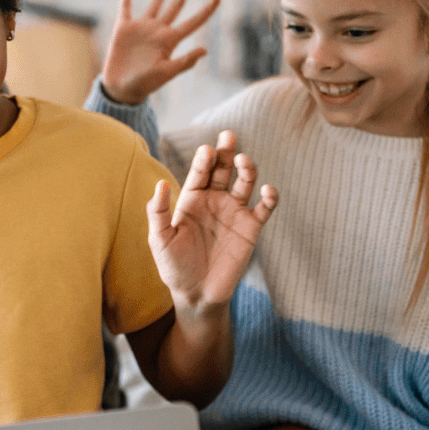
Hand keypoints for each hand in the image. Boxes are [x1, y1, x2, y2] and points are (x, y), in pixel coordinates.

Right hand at [101, 0, 219, 104]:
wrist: (121, 88)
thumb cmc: (144, 84)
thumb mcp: (165, 74)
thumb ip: (184, 62)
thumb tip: (205, 50)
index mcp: (170, 40)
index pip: (192, 22)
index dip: (205, 11)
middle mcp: (158, 30)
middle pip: (175, 4)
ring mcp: (141, 27)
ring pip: (155, 0)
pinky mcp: (124, 28)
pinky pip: (126, 8)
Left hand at [147, 130, 277, 310]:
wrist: (196, 294)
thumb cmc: (173, 266)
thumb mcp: (160, 240)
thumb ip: (158, 213)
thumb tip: (160, 184)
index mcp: (191, 199)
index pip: (199, 172)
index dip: (203, 160)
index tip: (206, 150)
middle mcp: (214, 200)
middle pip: (223, 169)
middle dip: (226, 152)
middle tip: (228, 135)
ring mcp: (234, 212)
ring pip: (245, 182)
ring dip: (247, 168)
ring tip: (243, 160)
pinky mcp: (251, 227)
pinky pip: (264, 207)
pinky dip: (270, 197)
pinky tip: (267, 190)